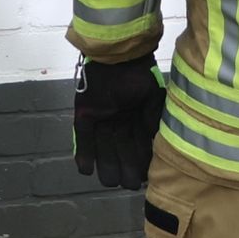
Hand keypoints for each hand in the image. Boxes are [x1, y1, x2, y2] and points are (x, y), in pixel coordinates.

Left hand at [73, 57, 164, 191]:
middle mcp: (119, 127)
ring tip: (113, 179)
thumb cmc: (138, 75)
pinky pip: (83, 141)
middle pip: (121, 157)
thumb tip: (155, 141)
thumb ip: (153, 119)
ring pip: (103, 154)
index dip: (141, 165)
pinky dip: (84, 157)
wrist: (116, 56)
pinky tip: (87, 169)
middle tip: (130, 181)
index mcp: (137, 124)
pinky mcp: (84, 118)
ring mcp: (101, 124)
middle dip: (126, 171)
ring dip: (108, 168)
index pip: (139, 152)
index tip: (145, 177)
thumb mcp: (153, 97)